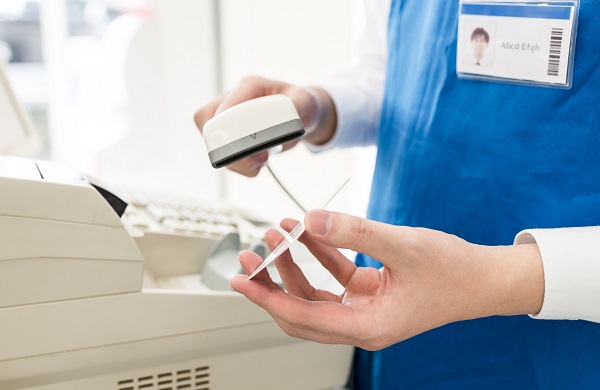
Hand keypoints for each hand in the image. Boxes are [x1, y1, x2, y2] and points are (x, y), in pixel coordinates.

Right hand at [194, 76, 335, 176]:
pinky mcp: (230, 139)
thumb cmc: (301, 105)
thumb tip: (286, 117)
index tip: (250, 142)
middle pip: (207, 123)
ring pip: (213, 145)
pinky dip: (241, 167)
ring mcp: (228, 121)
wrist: (300, 117)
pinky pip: (225, 158)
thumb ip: (298, 105)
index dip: (231, 126)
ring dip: (237, 160)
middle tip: (256, 154)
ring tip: (263, 161)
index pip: (227, 104)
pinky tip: (259, 164)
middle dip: (227, 146)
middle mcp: (233, 101)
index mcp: (250, 86)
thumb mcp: (305, 101)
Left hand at [230, 210, 543, 350]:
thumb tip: (311, 220)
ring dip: (294, 265)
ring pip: (314, 293)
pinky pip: (334, 277)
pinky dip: (318, 256)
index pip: (301, 317)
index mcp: (367, 326)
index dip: (266, 297)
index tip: (240, 279)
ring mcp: (365, 310)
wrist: (485, 279)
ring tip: (278, 232)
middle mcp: (361, 324)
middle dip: (272, 282)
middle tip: (250, 254)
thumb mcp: (402, 246)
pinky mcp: (370, 293)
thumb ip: (354, 232)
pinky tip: (307, 231)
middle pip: (300, 309)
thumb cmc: (454, 271)